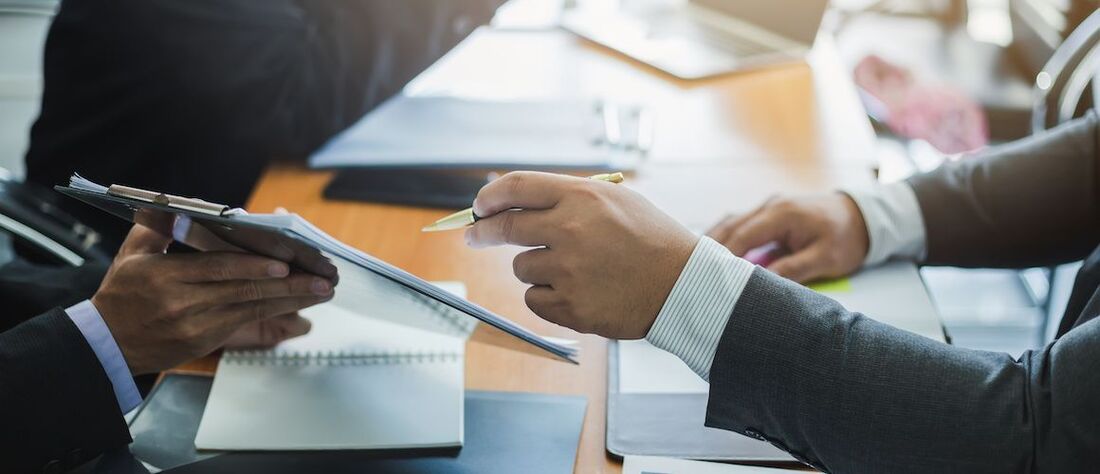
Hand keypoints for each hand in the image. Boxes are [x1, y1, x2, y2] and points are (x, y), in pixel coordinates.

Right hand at [91, 223, 335, 374]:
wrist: (105, 344)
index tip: (283, 262)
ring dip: (291, 300)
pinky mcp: (204, 341)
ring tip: (322, 291)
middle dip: (288, 285)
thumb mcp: (132, 255)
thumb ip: (159, 227)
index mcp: (165, 276)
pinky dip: (275, 313)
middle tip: (321, 279)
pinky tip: (299, 306)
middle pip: (243, 291)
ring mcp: (196, 325)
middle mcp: (183, 302)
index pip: (217, 268)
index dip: (252, 266)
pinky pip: (246, 324)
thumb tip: (183, 204)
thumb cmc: (122, 296)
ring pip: (251, 309)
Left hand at [465, 172, 697, 338]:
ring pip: (521, 267)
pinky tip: (576, 292)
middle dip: (482, 233)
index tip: (479, 207)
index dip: (489, 198)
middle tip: (475, 237)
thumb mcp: (617, 200)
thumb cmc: (650, 239)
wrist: (682, 285)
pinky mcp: (571, 306)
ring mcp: (569, 270)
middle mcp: (570, 230)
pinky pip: (534, 299)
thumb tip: (517, 202)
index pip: (515, 187)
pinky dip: (547, 297)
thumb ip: (569, 197)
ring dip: (534, 268)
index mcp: (581, 197)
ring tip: (571, 270)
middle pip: (504, 228)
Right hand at [706, 193, 868, 282]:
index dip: (724, 258)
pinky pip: (740, 224)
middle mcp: (770, 205)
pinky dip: (725, 238)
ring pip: (730, 222)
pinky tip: (714, 254)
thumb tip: (761, 284)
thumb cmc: (847, 237)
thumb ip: (793, 269)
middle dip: (709, 249)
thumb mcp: (826, 258)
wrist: (862, 216)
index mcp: (782, 214)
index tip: (709, 278)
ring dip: (713, 242)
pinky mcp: (769, 214)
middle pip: (729, 226)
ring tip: (694, 264)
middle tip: (690, 272)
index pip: (743, 237)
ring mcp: (768, 206)